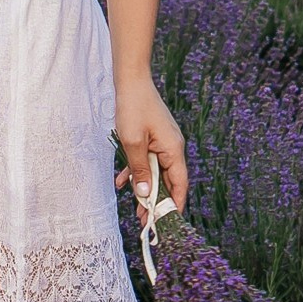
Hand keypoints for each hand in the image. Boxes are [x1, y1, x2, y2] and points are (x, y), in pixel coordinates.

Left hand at [113, 79, 188, 213]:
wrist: (131, 80)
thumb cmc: (133, 108)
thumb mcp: (133, 143)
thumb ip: (140, 170)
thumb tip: (146, 194)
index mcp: (173, 149)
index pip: (180, 184)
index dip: (174, 204)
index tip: (165, 221)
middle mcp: (172, 147)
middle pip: (169, 181)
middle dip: (156, 201)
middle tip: (145, 219)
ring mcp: (163, 142)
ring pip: (156, 171)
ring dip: (145, 188)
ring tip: (135, 207)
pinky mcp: (153, 137)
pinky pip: (147, 159)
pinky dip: (137, 170)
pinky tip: (122, 181)